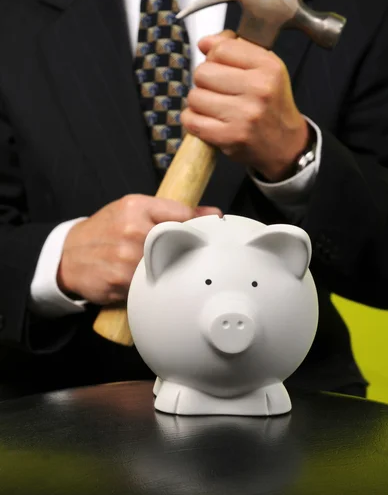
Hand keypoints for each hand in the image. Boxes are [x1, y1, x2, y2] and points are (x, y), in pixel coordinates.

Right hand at [57, 195, 220, 304]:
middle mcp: (132, 231)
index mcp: (137, 207)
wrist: (69, 255)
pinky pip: (149, 287)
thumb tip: (212, 213)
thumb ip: (173, 211)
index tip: (207, 236)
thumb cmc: (105, 230)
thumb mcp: (134, 210)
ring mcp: (126, 258)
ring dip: (169, 272)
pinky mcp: (120, 282)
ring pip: (167, 268)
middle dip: (186, 253)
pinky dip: (151, 287)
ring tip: (161, 269)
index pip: (183, 216)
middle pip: (179, 244)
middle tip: (186, 257)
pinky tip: (145, 281)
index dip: (198, 228)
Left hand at [181, 31, 309, 181]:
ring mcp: (244, 115)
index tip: (221, 67)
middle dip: (205, 81)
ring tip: (215, 107)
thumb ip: (235, 50)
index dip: (215, 57)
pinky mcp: (230, 137)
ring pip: (194, 96)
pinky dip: (193, 119)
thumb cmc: (271, 105)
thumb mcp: (265, 70)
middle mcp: (259, 89)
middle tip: (219, 91)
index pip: (221, 48)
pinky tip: (208, 120)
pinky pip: (191, 119)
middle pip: (203, 72)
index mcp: (269, 67)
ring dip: (199, 102)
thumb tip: (205, 42)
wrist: (285, 145)